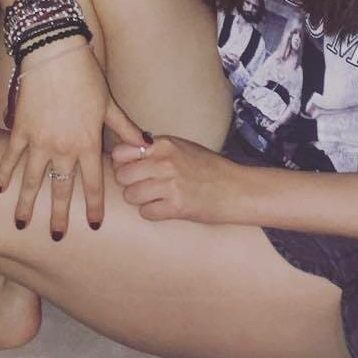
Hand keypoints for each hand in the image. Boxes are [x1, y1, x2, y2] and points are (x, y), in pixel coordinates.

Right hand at [0, 38, 143, 236]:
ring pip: (32, 181)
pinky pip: (10, 157)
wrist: (55, 54)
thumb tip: (147, 145)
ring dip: (27, 204)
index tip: (94, 225)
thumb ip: (126, 129)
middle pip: (62, 190)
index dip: (94, 206)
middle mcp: (64, 148)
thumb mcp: (110, 105)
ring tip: (22, 223)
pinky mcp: (20, 130)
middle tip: (57, 237)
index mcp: (88, 143)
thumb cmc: (87, 77)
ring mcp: (39, 141)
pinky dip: (4, 173)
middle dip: (59, 215)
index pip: (94, 183)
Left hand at [110, 134, 250, 224]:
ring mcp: (170, 184)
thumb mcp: (182, 148)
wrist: (236, 189)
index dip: (122, 163)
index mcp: (164, 144)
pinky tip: (165, 208)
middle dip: (129, 184)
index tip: (131, 170)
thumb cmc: (209, 168)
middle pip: (122, 175)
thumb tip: (122, 155)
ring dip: (140, 200)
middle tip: (143, 187)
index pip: (121, 152)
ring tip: (155, 198)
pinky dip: (152, 213)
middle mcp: (165, 161)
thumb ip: (154, 149)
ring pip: (131, 195)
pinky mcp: (176, 206)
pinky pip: (146, 212)